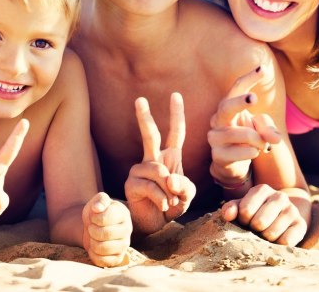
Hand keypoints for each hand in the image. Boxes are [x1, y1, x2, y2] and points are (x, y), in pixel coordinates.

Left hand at [81, 192, 131, 267]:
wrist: (93, 226)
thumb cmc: (97, 212)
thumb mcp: (97, 201)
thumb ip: (100, 200)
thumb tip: (97, 208)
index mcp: (123, 214)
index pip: (106, 218)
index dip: (94, 218)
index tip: (93, 216)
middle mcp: (128, 229)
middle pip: (105, 234)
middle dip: (92, 231)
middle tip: (91, 228)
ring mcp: (124, 245)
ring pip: (103, 248)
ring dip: (92, 243)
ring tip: (93, 237)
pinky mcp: (118, 258)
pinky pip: (102, 261)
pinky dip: (93, 254)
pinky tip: (94, 248)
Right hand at [123, 93, 195, 234]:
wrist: (154, 224)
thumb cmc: (172, 204)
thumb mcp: (187, 195)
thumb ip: (185, 186)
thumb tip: (169, 178)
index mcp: (170, 157)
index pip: (176, 132)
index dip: (177, 114)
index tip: (176, 95)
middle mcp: (153, 159)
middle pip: (150, 135)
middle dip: (144, 117)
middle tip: (139, 99)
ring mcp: (140, 170)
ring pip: (158, 171)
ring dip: (169, 191)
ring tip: (170, 202)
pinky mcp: (131, 184)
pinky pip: (152, 188)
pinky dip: (162, 199)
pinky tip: (162, 207)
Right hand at [208, 67, 281, 192]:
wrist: (232, 165)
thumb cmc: (246, 140)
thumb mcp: (261, 131)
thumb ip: (268, 130)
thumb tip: (275, 139)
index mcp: (229, 107)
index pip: (237, 88)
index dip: (249, 78)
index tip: (263, 69)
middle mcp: (218, 119)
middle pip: (226, 106)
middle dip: (239, 102)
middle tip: (254, 98)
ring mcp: (215, 137)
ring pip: (238, 134)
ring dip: (256, 140)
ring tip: (263, 146)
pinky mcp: (217, 156)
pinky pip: (237, 153)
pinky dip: (250, 153)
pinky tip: (253, 153)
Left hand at [222, 183, 306, 244]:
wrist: (279, 217)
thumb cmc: (255, 213)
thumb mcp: (241, 208)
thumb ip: (231, 209)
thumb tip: (227, 215)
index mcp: (262, 189)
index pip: (246, 211)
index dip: (242, 221)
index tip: (245, 221)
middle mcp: (280, 196)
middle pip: (259, 222)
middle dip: (254, 230)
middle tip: (255, 229)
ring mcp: (292, 210)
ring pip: (272, 233)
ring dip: (265, 238)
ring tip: (265, 233)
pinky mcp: (301, 225)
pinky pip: (286, 241)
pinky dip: (277, 245)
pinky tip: (275, 239)